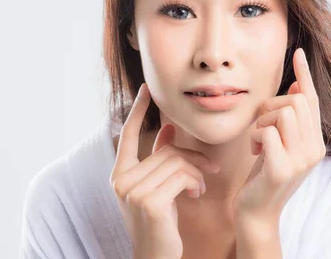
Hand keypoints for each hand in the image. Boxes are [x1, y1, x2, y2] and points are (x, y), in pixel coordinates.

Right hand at [110, 83, 221, 258]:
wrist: (157, 256)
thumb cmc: (160, 221)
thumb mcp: (157, 186)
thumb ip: (159, 157)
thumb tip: (168, 127)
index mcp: (119, 174)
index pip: (128, 134)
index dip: (138, 110)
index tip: (147, 89)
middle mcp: (121, 181)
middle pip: (167, 150)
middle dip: (194, 158)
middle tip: (210, 169)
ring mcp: (133, 191)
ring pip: (178, 161)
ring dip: (198, 173)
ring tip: (200, 187)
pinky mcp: (150, 202)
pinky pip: (183, 176)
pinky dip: (196, 183)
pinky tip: (196, 195)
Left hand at [233, 48, 326, 226]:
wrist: (257, 212)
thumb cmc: (265, 173)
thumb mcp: (280, 142)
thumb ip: (291, 119)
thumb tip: (295, 86)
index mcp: (316, 142)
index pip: (313, 100)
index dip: (304, 74)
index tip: (298, 52)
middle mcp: (315, 150)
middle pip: (295, 101)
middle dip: (270, 107)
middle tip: (260, 127)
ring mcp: (301, 161)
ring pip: (284, 112)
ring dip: (262, 122)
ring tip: (258, 140)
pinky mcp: (283, 169)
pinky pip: (268, 131)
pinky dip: (255, 136)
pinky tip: (253, 151)